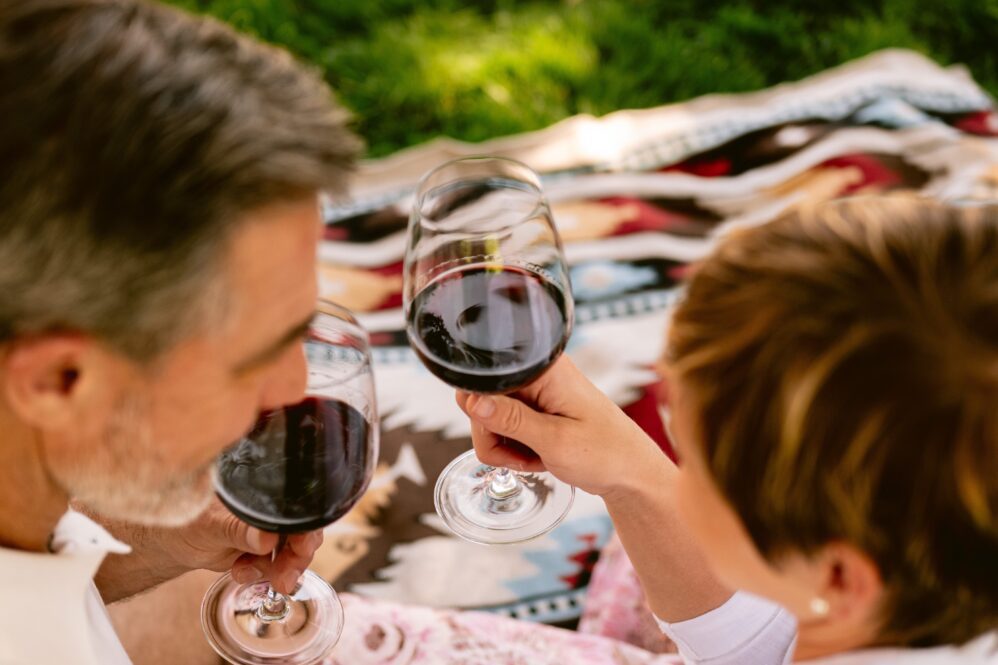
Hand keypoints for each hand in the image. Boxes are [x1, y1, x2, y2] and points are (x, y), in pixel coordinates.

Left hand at [160, 498, 322, 594]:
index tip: (302, 549)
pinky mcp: (264, 546)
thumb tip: (266, 537)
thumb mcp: (210, 525)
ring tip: (248, 573)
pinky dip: (264, 573)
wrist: (172, 544)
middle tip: (284, 579)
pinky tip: (241, 570)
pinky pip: (279, 564)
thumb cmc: (185, 522)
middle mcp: (271, 506)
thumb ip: (237, 530)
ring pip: (295, 549)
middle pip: (304, 529)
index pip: (299, 505)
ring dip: (279, 568)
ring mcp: (270, 526)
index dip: (306, 527)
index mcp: (263, 489)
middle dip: (296, 557)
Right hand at [455, 356, 668, 497]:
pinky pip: (504, 427)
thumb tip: (472, 401)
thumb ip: (511, 421)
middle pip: (480, 400)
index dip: (483, 414)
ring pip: (488, 418)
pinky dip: (515, 448)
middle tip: (527, 455)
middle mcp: (536, 372)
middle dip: (495, 436)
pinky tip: (539, 456)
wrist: (632, 473)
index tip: (507, 439)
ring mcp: (535, 390)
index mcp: (543, 368)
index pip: (483, 381)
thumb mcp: (555, 441)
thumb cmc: (606, 454)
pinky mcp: (536, 407)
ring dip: (506, 446)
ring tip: (539, 457)